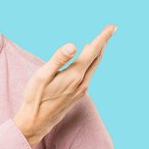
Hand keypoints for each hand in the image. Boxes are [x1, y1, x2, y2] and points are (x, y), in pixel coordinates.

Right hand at [13, 24, 116, 146]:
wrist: (35, 123)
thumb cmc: (35, 98)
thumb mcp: (42, 76)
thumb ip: (58, 59)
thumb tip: (74, 45)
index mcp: (74, 75)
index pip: (92, 51)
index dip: (103, 37)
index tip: (113, 26)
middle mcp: (82, 83)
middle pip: (97, 58)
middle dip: (103, 43)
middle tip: (110, 29)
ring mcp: (80, 90)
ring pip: (93, 67)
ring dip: (97, 53)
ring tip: (99, 43)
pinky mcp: (77, 95)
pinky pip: (88, 75)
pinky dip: (90, 63)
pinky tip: (86, 62)